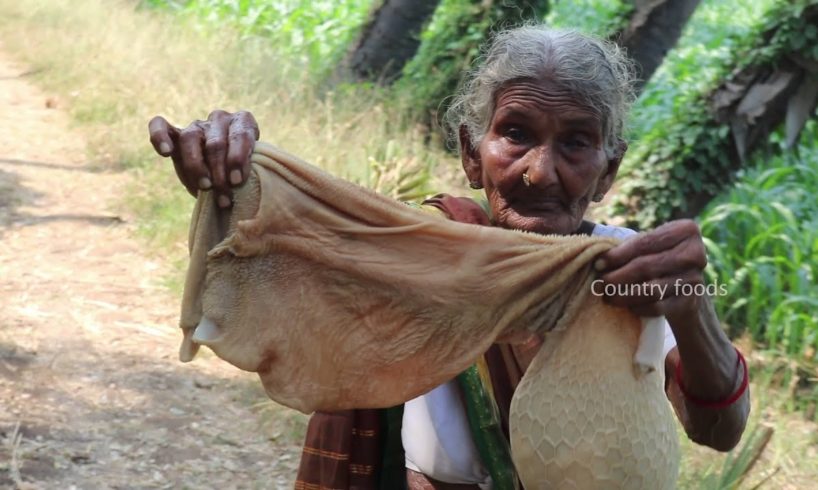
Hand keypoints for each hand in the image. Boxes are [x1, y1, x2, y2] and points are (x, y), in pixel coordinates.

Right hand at [148, 110, 258, 206]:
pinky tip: (165, 152)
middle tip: (223, 197)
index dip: (238, 158)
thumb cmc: (245, 175)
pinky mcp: (176, 134)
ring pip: (190, 138)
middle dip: (219, 173)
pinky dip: (159, 137)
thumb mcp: (255, 174)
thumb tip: (240, 187)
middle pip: (216, 143)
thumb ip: (251, 175)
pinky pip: (160, 126)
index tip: (236, 181)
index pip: (241, 135)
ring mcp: (197, 126)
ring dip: (196, 166)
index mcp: (244, 122)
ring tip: (204, 187)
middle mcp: (220, 120)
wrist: (228, 179)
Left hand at [593, 220, 707, 321]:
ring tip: (607, 297)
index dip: (618, 254)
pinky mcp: (690, 302)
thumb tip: (598, 261)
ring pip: (651, 289)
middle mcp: (695, 253)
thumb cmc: (658, 259)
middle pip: (646, 266)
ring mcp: (695, 279)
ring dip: (624, 295)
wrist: (684, 288)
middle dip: (617, 277)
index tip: (598, 264)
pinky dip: (638, 307)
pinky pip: (657, 307)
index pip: (645, 242)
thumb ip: (627, 246)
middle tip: (599, 284)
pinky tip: (627, 306)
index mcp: (686, 230)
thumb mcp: (648, 246)